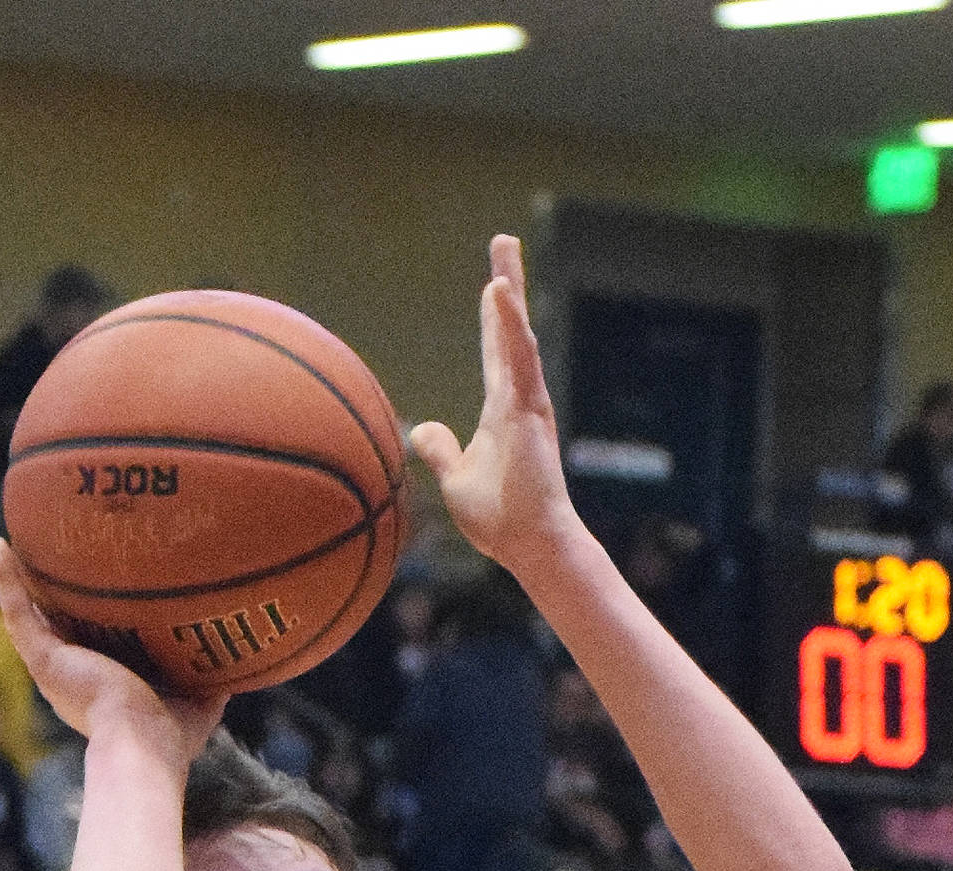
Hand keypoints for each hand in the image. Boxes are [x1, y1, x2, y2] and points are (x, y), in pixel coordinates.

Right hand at [0, 539, 221, 761]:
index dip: (88, 619)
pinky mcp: (43, 661)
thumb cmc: (171, 737)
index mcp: (100, 689)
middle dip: (49, 595)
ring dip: (17, 580)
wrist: (144, 746)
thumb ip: (210, 679)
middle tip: (49, 556)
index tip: (95, 589)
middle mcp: (70, 678)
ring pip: (28, 615)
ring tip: (8, 543)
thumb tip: (237, 663)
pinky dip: (6, 580)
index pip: (90, 645)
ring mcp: (53, 668)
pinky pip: (17, 613)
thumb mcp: (199, 702)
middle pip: (55, 626)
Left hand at [407, 235, 573, 573]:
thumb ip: (441, 451)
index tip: (492, 285)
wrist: (531, 546)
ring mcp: (527, 401)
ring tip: (503, 248)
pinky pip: (519, 358)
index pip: (495, 353)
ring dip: (509, 290)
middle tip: (504, 242)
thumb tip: (421, 430)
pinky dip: (508, 324)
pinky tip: (499, 292)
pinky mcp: (530, 410)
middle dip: (506, 285)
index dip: (492, 319)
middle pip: (509, 330)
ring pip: (516, 334)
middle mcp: (518, 397)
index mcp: (502, 409)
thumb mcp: (456, 479)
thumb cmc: (500, 520)